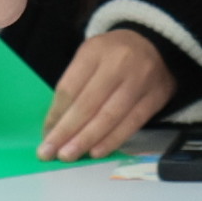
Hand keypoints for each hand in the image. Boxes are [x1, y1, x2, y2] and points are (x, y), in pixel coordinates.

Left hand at [35, 22, 180, 163]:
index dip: (55, 114)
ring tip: (68, 155)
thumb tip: (55, 125)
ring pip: (109, 116)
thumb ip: (74, 85)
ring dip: (86, 140)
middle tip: (49, 152)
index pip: (70, 87)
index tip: (45, 134)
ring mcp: (140, 81)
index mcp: (95, 50)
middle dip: (66, 132)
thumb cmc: (114, 55)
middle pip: (87, 104)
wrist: (156, 45)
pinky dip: (112, 140)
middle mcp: (118, 63)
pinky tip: (96, 152)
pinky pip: (132, 123)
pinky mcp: (155, 97)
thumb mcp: (90, 57)